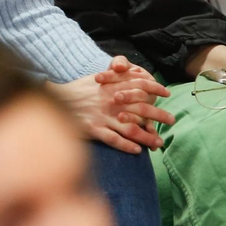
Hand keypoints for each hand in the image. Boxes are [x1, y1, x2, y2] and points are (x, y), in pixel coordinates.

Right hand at [56, 57, 174, 153]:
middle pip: (140, 108)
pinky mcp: (93, 129)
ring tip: (159, 143)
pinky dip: (127, 145)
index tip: (167, 92)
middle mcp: (110, 101)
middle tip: (172, 120)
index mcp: (111, 86)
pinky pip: (114, 140)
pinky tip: (137, 151)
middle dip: (159, 115)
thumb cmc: (76, 90)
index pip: (139, 85)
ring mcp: (102, 116)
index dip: (155, 88)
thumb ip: (114, 77)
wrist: (53, 99)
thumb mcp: (95, 79)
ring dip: (147, 136)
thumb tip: (133, 74)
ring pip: (131, 127)